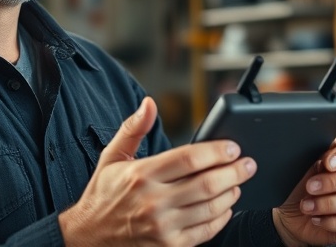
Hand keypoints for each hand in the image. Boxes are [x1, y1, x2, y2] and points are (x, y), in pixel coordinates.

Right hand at [59, 97, 256, 246]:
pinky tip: (226, 207)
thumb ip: (133, 128)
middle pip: (206, 183)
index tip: (232, 147)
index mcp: (141, 175)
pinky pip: (205, 231)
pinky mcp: (169, 246)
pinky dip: (221, 218)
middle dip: (234, 171)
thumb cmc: (102, 196)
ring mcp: (163, 227)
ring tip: (239, 182)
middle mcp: (153, 201)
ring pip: (210, 208)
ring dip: (231, 193)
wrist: (88, 239)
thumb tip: (149, 103)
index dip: (217, 151)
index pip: (189, 159)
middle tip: (248, 163)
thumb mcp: (112, 157)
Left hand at [272, 137, 335, 246]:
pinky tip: (316, 219)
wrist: (294, 216)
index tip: (327, 163)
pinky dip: (333, 221)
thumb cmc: (301, 187)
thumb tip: (324, 162)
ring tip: (307, 206)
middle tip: (310, 187)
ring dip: (329, 204)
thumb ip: (316, 163)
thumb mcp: (303, 171)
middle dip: (332, 182)